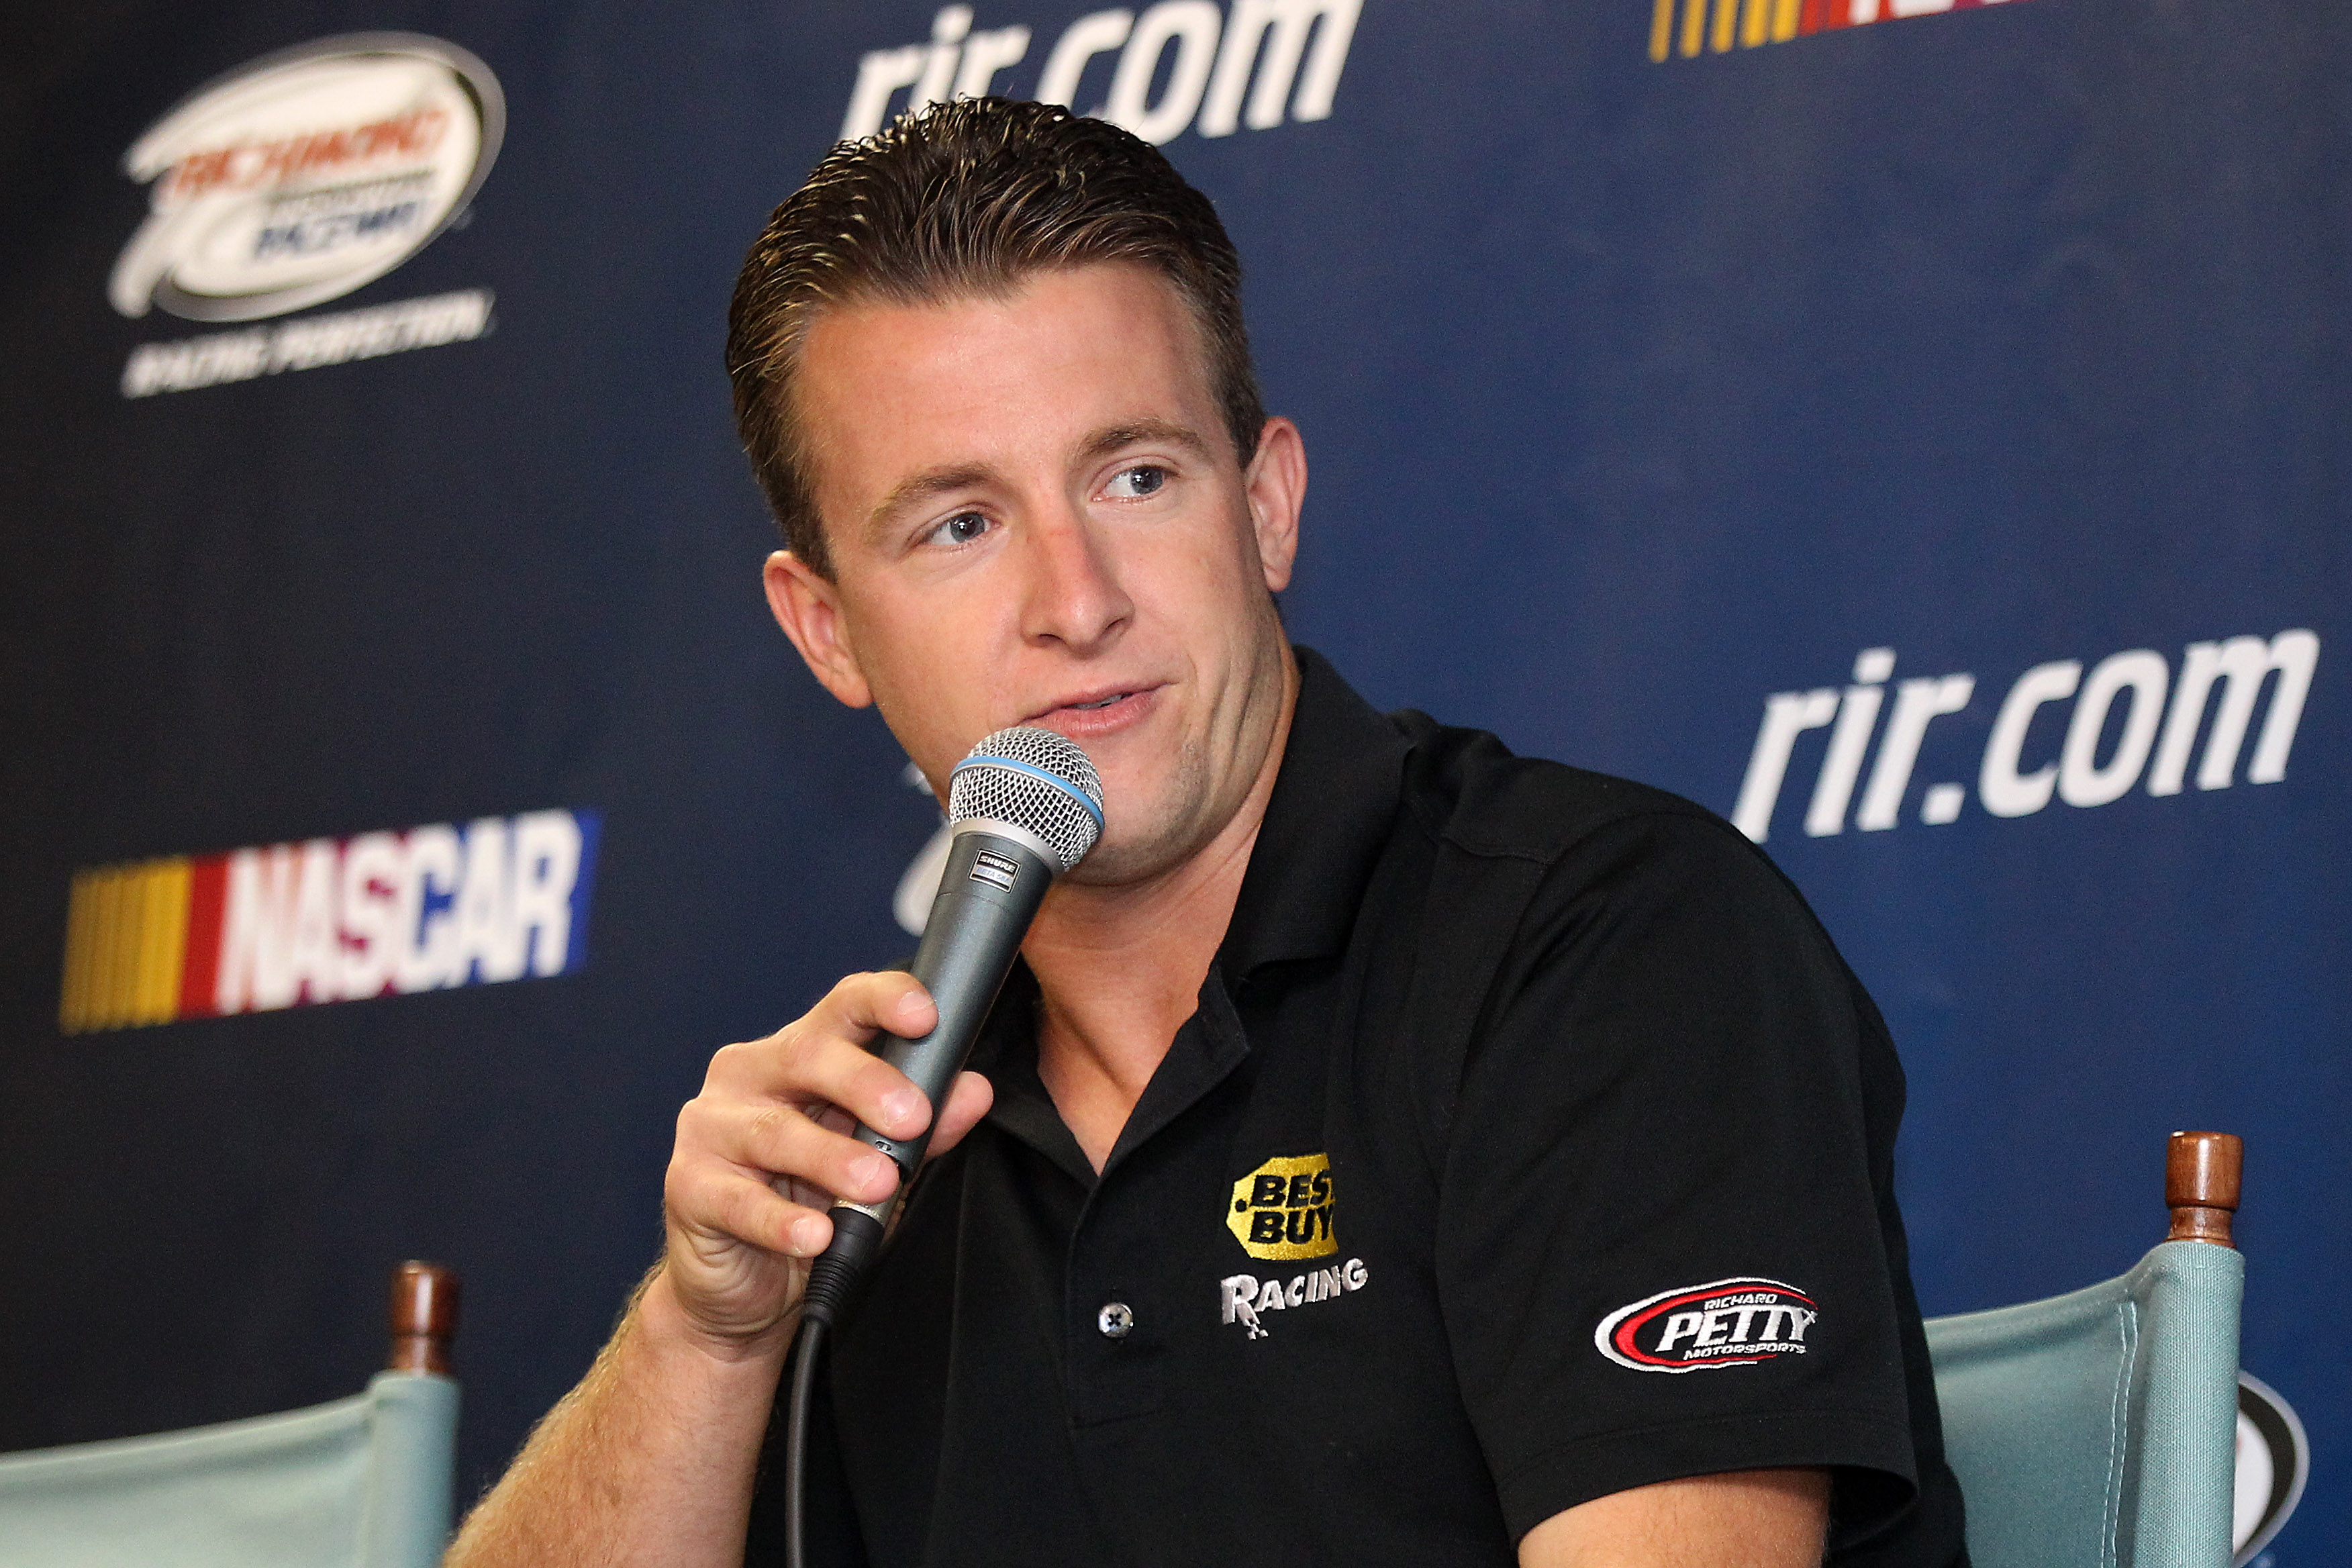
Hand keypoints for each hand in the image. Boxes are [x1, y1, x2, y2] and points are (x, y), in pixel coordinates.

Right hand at [658, 971, 994, 1353]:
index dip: (883, 1002)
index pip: (841, 1007)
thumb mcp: (877, 1161)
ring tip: (876, 1184)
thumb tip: (974, 1092)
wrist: (744, 1285)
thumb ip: (925, 1129)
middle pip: (806, 1056)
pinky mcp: (689, 1187)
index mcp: (798, 1053)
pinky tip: (815, 1235)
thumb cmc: (810, 1203)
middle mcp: (749, 1075)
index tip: (925, 1017)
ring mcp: (711, 1128)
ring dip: (832, 1157)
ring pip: (775, 1131)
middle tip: (913, 1118)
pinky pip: (740, 1201)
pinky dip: (782, 1221)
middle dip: (865, 1084)